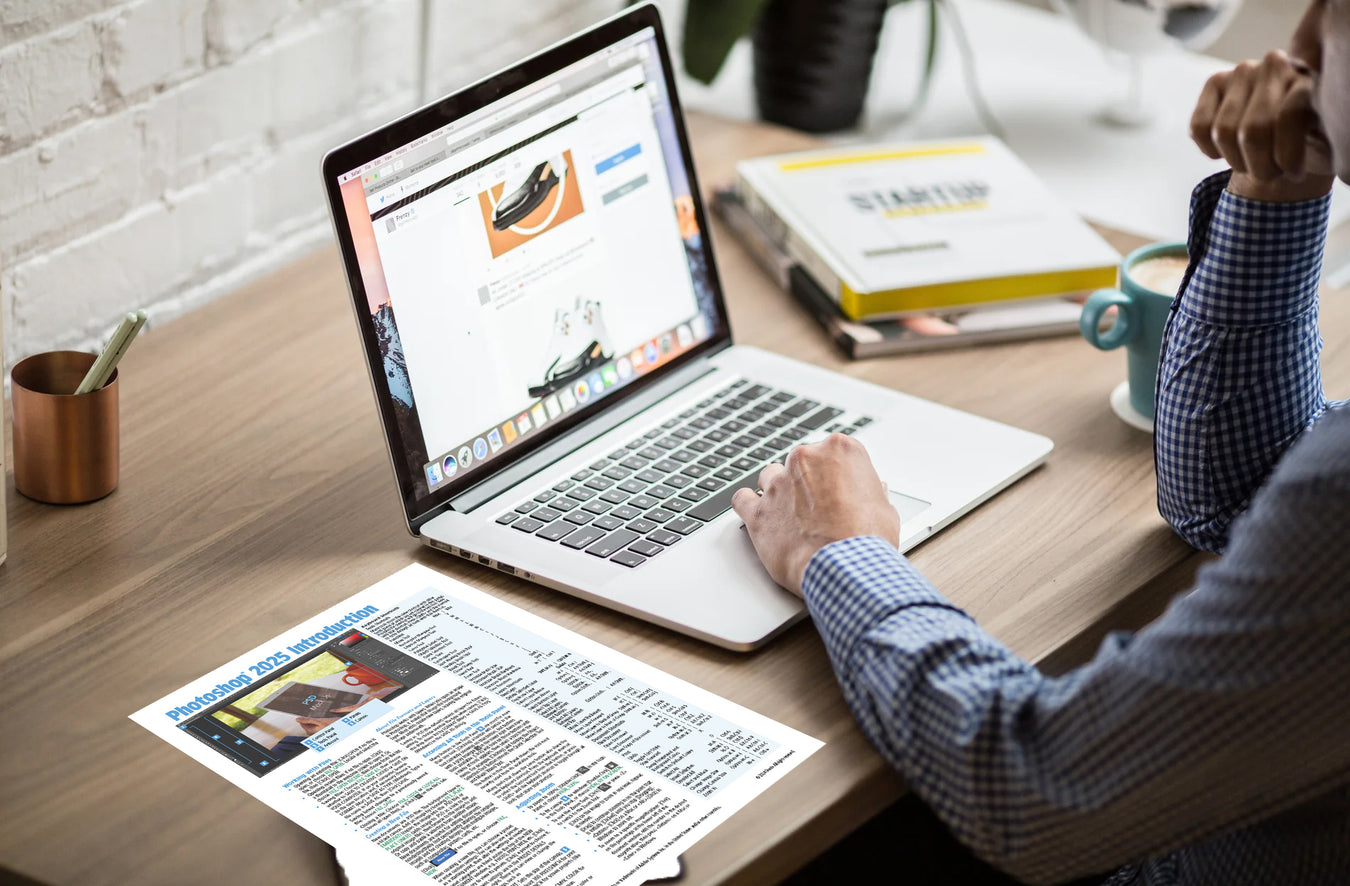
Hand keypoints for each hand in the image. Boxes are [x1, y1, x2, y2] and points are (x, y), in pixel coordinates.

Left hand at [731, 434, 899, 596]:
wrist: (845, 568)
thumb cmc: (868, 540)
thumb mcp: (885, 509)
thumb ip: (871, 492)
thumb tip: (873, 490)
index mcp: (840, 450)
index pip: (833, 453)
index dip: (836, 475)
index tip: (840, 491)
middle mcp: (805, 458)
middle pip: (800, 462)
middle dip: (808, 483)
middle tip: (820, 509)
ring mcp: (778, 483)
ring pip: (770, 476)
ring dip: (779, 492)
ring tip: (792, 516)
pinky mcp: (759, 511)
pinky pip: (742, 499)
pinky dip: (749, 506)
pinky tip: (760, 515)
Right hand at [1190, 50, 1334, 201]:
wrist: (1289, 132)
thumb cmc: (1310, 142)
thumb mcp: (1329, 146)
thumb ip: (1326, 139)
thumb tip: (1316, 138)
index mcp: (1312, 79)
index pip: (1289, 117)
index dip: (1286, 157)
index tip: (1293, 174)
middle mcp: (1277, 66)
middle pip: (1253, 130)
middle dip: (1259, 166)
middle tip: (1270, 174)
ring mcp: (1243, 71)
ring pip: (1223, 132)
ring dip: (1236, 161)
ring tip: (1252, 163)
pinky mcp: (1215, 81)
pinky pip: (1199, 127)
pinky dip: (1211, 150)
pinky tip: (1228, 150)